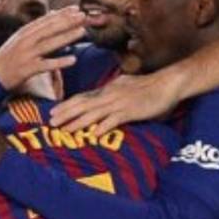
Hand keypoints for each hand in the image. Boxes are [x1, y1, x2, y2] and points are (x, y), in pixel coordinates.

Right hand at [0, 6, 82, 89]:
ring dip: (67, 37)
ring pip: (50, 44)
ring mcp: (27, 54)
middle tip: (83, 16)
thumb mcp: (21, 38)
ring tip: (82, 32)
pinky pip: (46, 65)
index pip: (46, 20)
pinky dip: (60, 62)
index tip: (76, 9)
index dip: (62, 14)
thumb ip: (37, 27)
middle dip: (67, 22)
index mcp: (25, 32)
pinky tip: (73, 60)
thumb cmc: (9, 56)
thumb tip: (54, 14)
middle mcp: (26, 41)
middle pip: (49, 29)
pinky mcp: (28, 69)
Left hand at [50, 70, 183, 135]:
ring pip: (93, 113)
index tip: (54, 111)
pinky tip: (93, 134)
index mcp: (108, 89)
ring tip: (64, 129)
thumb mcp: (125, 86)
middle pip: (83, 104)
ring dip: (77, 122)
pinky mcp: (130, 111)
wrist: (167, 84)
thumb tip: (101, 96)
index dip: (67, 105)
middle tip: (51, 122)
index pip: (83, 97)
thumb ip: (112, 91)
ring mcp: (119, 103)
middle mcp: (110, 95)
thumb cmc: (148, 86)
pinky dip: (102, 127)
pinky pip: (113, 120)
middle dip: (65, 113)